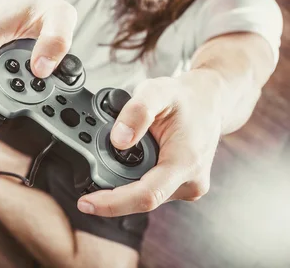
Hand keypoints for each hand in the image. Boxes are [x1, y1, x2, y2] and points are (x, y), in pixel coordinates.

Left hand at [77, 71, 224, 215]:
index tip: (86, 203)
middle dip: (110, 192)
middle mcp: (189, 182)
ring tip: (111, 156)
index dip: (113, 203)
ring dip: (121, 183)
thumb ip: (137, 111)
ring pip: (142, 195)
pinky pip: (148, 189)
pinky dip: (132, 179)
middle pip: (139, 199)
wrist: (208, 102)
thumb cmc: (185, 99)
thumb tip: (118, 140)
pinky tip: (126, 161)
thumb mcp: (158, 91)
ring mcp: (186, 187)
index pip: (146, 195)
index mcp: (186, 162)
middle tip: (87, 172)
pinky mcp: (179, 187)